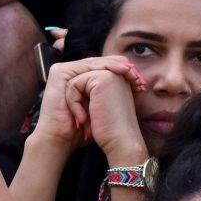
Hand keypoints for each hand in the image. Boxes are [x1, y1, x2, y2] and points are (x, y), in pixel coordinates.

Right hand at [29, 56, 144, 153]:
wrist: (64, 137)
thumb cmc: (86, 128)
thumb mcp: (104, 107)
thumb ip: (113, 93)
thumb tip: (138, 85)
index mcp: (83, 79)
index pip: (107, 67)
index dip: (125, 72)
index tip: (141, 84)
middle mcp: (73, 73)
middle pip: (102, 62)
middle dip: (123, 68)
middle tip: (139, 78)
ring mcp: (65, 71)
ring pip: (95, 63)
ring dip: (115, 67)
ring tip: (129, 73)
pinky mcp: (59, 72)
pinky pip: (85, 67)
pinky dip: (101, 69)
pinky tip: (116, 73)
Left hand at [66, 67, 148, 166]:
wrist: (120, 141)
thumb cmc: (111, 129)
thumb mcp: (100, 105)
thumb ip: (93, 91)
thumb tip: (76, 84)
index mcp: (118, 77)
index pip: (86, 80)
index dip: (82, 99)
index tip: (93, 118)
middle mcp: (115, 72)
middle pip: (80, 79)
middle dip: (77, 99)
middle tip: (86, 119)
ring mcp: (110, 72)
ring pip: (75, 81)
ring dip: (74, 102)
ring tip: (85, 119)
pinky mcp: (101, 78)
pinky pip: (74, 84)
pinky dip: (73, 103)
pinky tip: (84, 118)